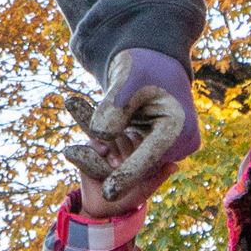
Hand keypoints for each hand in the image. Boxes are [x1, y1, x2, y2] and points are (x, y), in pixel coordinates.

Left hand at [61, 48, 198, 208]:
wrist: (148, 56)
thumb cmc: (143, 63)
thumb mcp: (128, 79)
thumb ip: (115, 107)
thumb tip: (100, 136)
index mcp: (181, 129)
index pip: (151, 158)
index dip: (128, 176)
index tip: (107, 194)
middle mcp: (175, 143)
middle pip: (135, 164)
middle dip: (101, 160)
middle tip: (69, 151)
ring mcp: (161, 146)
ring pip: (123, 157)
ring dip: (94, 144)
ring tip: (70, 112)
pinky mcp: (145, 145)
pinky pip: (118, 149)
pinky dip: (96, 134)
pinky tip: (73, 107)